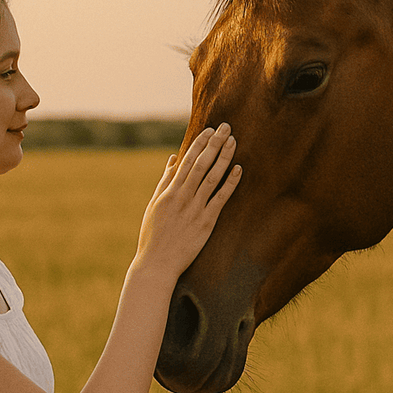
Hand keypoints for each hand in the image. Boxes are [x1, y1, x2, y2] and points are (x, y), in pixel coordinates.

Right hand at [133, 123, 240, 283]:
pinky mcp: (206, 223)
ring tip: (234, 142)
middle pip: (202, 164)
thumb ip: (165, 182)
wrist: (157, 264)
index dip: (200, 143)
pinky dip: (230, 183)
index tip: (210, 130)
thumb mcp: (154, 205)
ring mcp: (195, 209)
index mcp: (169, 192)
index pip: (187, 161)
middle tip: (227, 127)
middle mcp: (183, 197)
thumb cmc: (153, 235)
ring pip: (212, 177)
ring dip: (224, 157)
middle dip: (214, 144)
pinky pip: (221, 199)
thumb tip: (174, 160)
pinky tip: (239, 169)